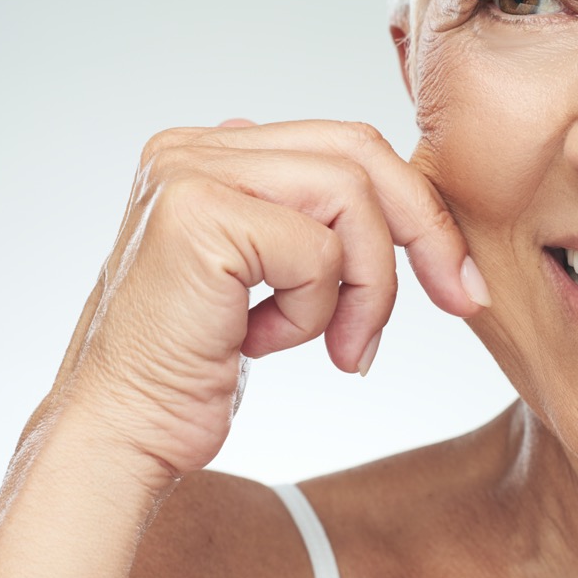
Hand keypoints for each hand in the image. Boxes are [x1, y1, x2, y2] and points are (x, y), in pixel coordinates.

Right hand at [30, 119, 489, 489]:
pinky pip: (319, 252)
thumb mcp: (254, 277)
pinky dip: (315, 313)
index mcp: (203, 152)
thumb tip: (367, 188)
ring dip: (363, 287)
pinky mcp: (200, 217)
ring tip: (335, 345)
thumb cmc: (187, 367)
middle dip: (423, 227)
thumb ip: (291, 218)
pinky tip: (259, 344)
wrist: (120, 432)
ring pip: (349, 198)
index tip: (452, 275)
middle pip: (356, 150)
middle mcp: (190, 148)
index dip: (411, 206)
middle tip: (458, 296)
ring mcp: (189, 175)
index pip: (340, 145)